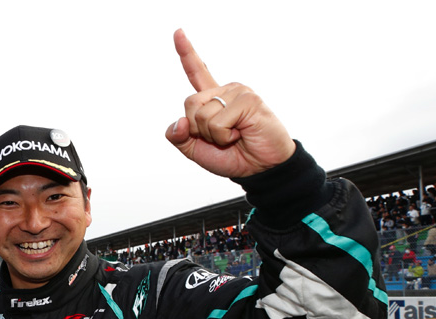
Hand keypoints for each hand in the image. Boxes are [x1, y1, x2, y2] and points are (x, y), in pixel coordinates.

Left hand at [166, 29, 294, 178]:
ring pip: (202, 114)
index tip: (178, 32)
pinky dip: (223, 136)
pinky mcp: (248, 100)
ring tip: (232, 136)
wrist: (258, 168)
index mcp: (212, 99)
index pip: (196, 72)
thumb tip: (179, 122)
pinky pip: (217, 122)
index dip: (186, 52)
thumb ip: (178, 136)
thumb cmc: (231, 156)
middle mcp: (225, 90)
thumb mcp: (195, 150)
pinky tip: (240, 135)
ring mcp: (238, 92)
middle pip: (189, 104)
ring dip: (212, 135)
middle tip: (220, 137)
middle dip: (197, 129)